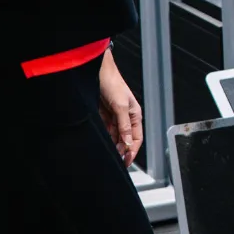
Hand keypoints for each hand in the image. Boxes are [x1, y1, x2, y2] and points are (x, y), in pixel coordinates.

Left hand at [99, 49, 141, 167]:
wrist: (97, 72)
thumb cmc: (112, 84)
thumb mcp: (120, 106)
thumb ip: (124, 125)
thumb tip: (127, 142)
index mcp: (135, 115)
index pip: (136, 138)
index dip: (132, 150)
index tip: (126, 161)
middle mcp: (126, 117)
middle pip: (125, 139)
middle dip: (122, 150)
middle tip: (116, 161)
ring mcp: (115, 117)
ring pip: (115, 136)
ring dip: (113, 145)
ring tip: (108, 154)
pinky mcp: (104, 115)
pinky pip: (106, 130)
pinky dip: (105, 138)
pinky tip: (102, 143)